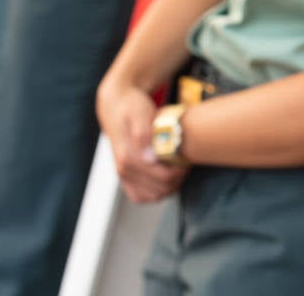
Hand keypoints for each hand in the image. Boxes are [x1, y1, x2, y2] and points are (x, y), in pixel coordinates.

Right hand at [97, 80, 188, 203]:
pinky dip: (159, 191)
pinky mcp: (126, 179)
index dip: (182, 170)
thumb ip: (143, 135)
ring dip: (171, 186)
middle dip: (179, 177)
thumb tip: (149, 159)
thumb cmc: (132, 107)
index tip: (188, 157)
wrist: (115, 108)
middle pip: (162, 189)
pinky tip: (167, 175)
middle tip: (186, 160)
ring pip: (155, 196)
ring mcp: (124, 177)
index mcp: (128, 157)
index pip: (164, 177)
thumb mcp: (139, 113)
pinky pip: (144, 197)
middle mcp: (124, 171)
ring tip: (178, 167)